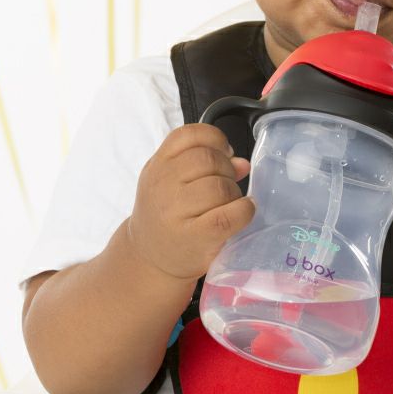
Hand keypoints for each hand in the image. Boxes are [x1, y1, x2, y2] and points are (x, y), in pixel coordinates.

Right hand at [128, 123, 254, 280]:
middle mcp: (161, 185)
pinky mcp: (194, 236)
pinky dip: (243, 211)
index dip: (214, 138)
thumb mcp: (173, 182)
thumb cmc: (168, 216)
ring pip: (220, 186)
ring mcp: (175, 212)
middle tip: (226, 184)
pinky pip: (228, 215)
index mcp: (158, 165)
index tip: (224, 152)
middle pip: (208, 159)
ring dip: (234, 193)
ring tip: (228, 203)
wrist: (149, 258)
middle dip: (226, 169)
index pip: (188, 135)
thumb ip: (204, 165)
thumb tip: (242, 163)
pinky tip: (242, 212)